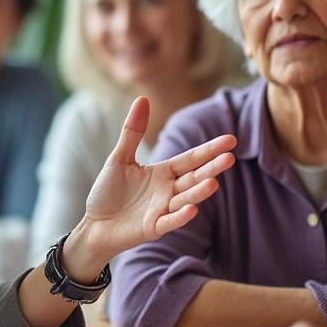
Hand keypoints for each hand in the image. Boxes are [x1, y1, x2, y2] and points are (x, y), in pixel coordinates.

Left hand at [65, 97, 235, 274]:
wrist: (95, 224)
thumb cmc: (109, 192)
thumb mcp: (120, 158)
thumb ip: (132, 131)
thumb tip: (143, 98)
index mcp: (163, 172)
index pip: (190, 159)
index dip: (208, 150)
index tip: (230, 140)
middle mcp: (168, 190)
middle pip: (193, 177)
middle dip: (211, 168)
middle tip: (230, 158)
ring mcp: (163, 210)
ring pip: (185, 199)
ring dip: (198, 192)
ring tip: (213, 182)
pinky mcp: (152, 227)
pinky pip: (169, 222)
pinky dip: (180, 217)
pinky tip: (191, 209)